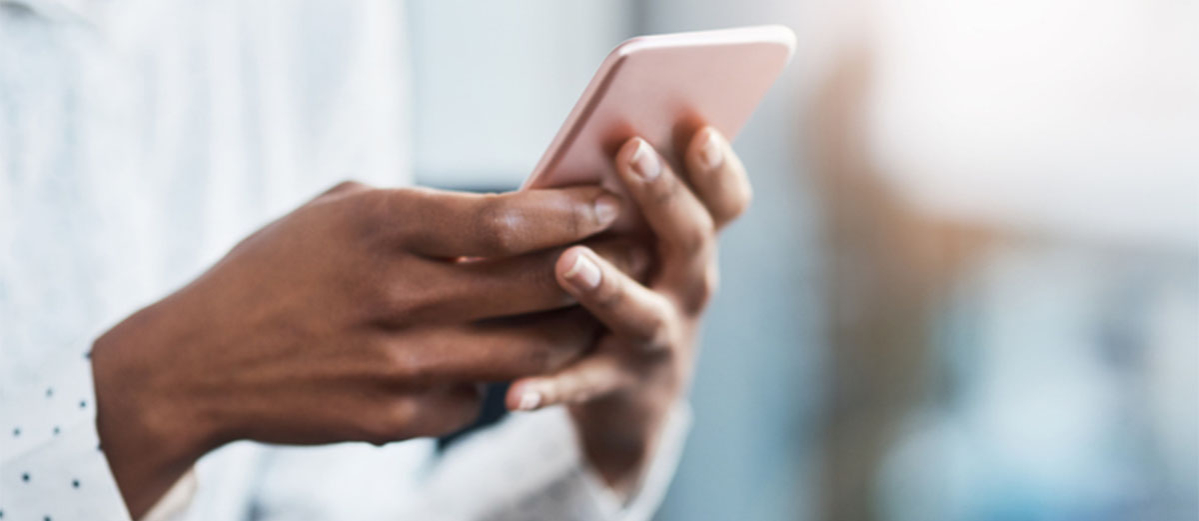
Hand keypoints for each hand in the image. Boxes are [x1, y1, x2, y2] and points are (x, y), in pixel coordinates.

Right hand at [91, 181, 643, 516]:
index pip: (507, 221)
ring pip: (528, 353)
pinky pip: (478, 401)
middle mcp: (398, 295)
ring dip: (569, 332)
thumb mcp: (339, 211)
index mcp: (382, 227)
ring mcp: (400, 365)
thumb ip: (424, 211)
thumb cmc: (275, 272)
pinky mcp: (396, 419)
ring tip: (586, 314)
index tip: (608, 206)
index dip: (571, 213)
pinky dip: (494, 382)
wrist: (202, 362)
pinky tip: (488, 364)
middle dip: (597, 269)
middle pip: (536, 287)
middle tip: (629, 257)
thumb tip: (515, 216)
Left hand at [505, 128, 751, 493]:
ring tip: (568, 262)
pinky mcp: (615, 386)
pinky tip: (516, 392)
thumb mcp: (637, 243)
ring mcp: (657, 340)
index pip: (726, 202)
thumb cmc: (624, 286)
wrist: (635, 401)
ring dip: (607, 286)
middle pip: (690, 240)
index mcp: (691, 244)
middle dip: (664, 195)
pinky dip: (550, 388)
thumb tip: (584, 135)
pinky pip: (582, 385)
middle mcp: (687, 289)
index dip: (719, 168)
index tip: (701, 130)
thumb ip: (620, 199)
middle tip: (633, 152)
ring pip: (641, 313)